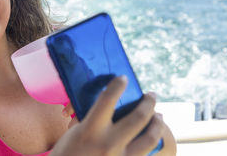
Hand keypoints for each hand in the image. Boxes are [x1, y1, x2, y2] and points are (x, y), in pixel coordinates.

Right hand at [51, 76, 167, 155]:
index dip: (117, 86)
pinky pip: (145, 154)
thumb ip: (92, 119)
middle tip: (152, 96)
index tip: (123, 78)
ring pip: (150, 139)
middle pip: (138, 117)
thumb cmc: (67, 153)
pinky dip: (152, 144)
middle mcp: (108, 144)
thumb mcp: (75, 133)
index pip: (107, 100)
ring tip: (159, 117)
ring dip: (157, 125)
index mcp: (90, 130)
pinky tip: (152, 137)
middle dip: (148, 103)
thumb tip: (113, 106)